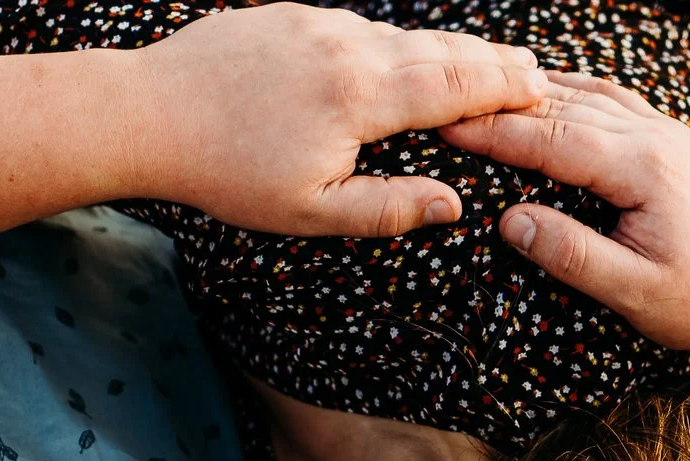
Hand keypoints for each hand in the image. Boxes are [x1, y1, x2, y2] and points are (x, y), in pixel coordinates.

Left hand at [134, 4, 547, 236]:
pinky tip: (400, 54)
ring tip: (478, 61)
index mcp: (363, 97)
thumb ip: (387, 207)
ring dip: (443, 48)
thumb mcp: (311, 213)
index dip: (503, 89)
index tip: (541, 92)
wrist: (149, 114)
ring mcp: (316, 23)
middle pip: (438, 49)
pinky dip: (391, 40)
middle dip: (489, 61)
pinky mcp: (287, 14)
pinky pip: (355, 27)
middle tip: (533, 70)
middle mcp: (348, 47)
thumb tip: (453, 204)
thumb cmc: (228, 175)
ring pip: (397, 34)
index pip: (456, 86)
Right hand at [440, 74, 689, 366]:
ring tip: (481, 94)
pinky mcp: (673, 143)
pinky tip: (545, 94)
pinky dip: (573, 93)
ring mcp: (670, 135)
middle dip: (503, 107)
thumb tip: (510, 219)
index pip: (555, 138)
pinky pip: (614, 101)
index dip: (497, 133)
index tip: (446, 127)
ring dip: (534, 93)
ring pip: (590, 96)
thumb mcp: (634, 293)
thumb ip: (573, 255)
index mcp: (646, 170)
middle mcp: (659, 139)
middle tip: (446, 105)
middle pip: (566, 108)